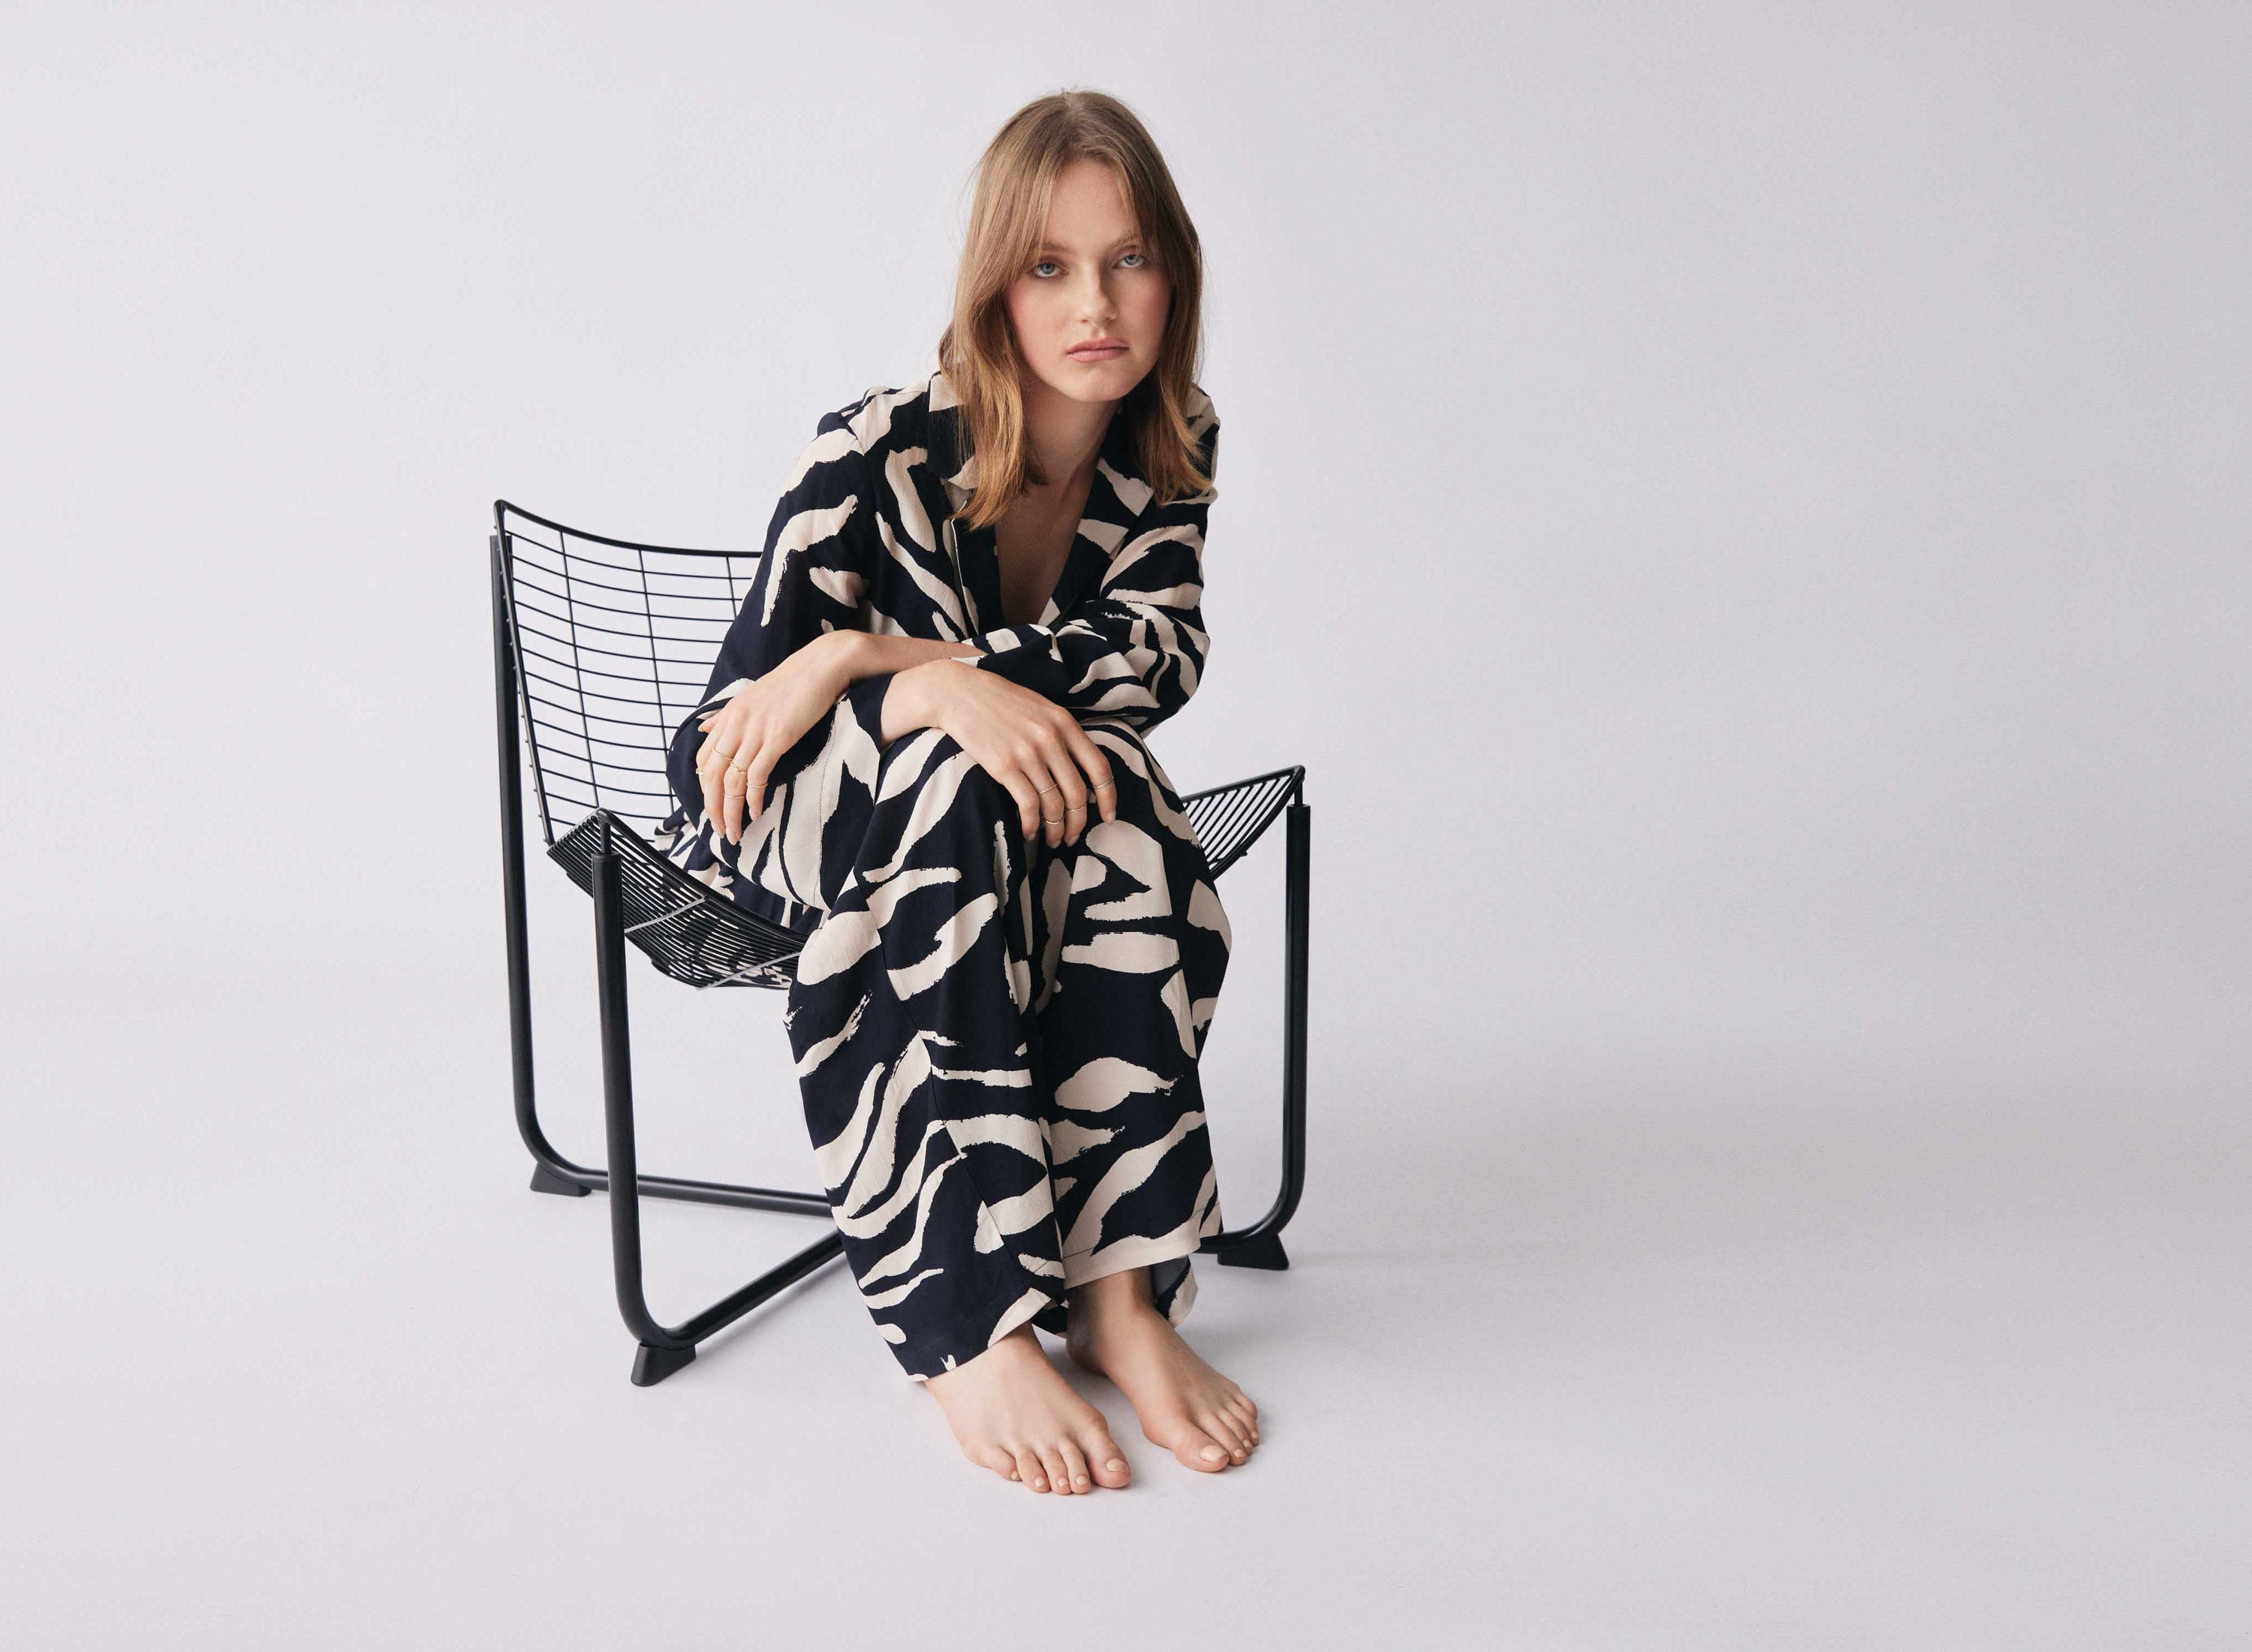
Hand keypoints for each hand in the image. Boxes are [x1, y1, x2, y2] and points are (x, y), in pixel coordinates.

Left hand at [694, 634, 849, 843]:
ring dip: (731, 811)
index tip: (712, 809)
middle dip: (713, 808)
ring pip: (732, 780)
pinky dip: (753, 798)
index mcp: (728, 716)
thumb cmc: (792, 682)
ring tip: (736, 832)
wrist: (822, 665)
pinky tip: (755, 813)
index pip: (704, 760)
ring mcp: (756, 730)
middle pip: (712, 775)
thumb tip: (703, 728)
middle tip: (720, 831)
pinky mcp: (777, 737)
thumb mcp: (751, 697)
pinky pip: (757, 775)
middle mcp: (736, 723)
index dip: (704, 789)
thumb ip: (725, 716)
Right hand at [900, 660, 1116, 847]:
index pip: (1099, 767)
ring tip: (1052, 840)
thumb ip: (1063, 733)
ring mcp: (1028, 753)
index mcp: (1065, 723)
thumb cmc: (1000, 701)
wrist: (958, 693)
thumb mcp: (1041, 708)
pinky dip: (1031, 824)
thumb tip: (1081, 770)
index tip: (1108, 818)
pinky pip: (1027, 805)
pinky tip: (1028, 832)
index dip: (1109, 797)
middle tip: (1071, 837)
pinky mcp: (1003, 766)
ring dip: (1055, 829)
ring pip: (1054, 804)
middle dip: (1078, 822)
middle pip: (1078, 793)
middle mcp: (1051, 738)